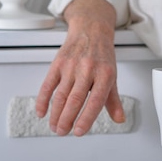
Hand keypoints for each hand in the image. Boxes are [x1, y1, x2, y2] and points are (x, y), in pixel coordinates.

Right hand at [35, 0, 124, 135]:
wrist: (91, 29)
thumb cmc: (102, 55)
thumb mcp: (112, 76)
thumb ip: (113, 100)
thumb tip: (120, 119)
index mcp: (105, 74)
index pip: (95, 101)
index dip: (86, 118)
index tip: (79, 132)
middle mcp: (88, 69)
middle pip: (75, 100)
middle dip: (67, 119)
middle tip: (62, 132)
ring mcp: (72, 66)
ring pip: (61, 95)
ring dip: (55, 114)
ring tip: (55, 126)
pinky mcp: (59, 62)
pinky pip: (48, 84)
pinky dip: (43, 100)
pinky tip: (42, 112)